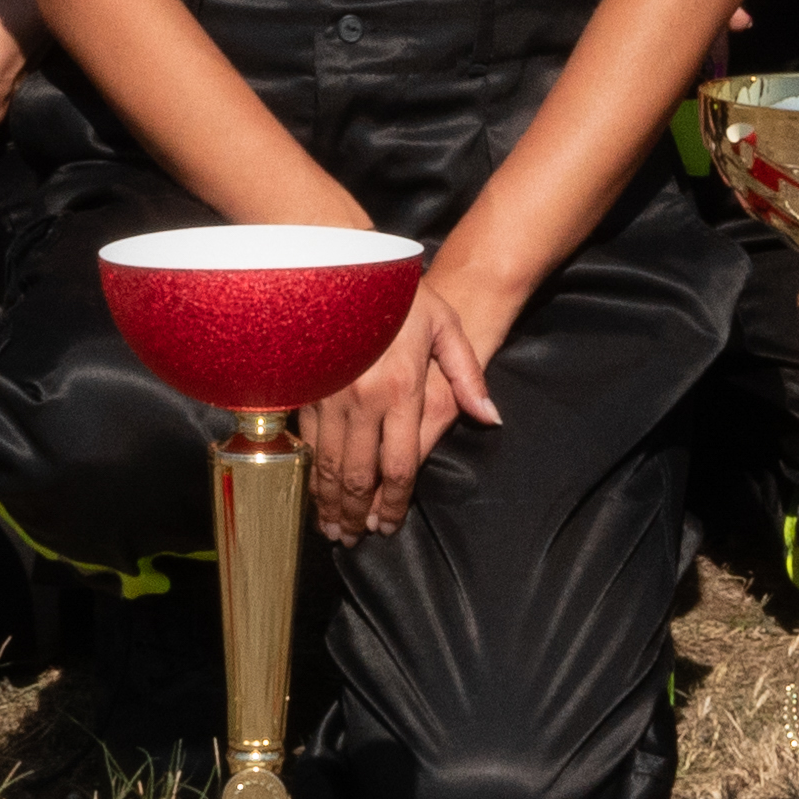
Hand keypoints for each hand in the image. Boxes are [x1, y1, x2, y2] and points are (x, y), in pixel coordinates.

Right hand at [304, 269, 503, 540]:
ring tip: (333, 528)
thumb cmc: (402, 293)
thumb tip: (492, 419)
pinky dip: (310, 470)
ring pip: (328, 464)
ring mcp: (329, 393)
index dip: (394, 502)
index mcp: (401, 389)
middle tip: (356, 537)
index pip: (398, 465)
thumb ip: (468, 376)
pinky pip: (306, 440)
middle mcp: (362, 398)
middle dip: (358, 513)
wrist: (346, 261)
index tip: (389, 524)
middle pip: (359, 474)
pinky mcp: (305, 386)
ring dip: (330, 501)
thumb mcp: (447, 325)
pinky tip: (312, 488)